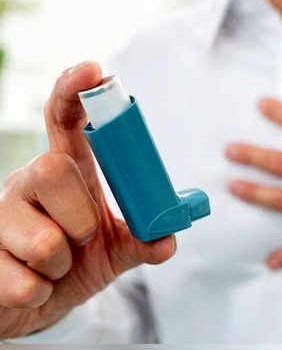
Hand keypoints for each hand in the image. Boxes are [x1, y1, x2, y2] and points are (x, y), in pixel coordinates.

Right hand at [0, 61, 175, 338]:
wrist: (38, 300)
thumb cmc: (77, 263)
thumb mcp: (115, 249)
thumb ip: (142, 240)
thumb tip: (168, 238)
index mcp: (65, 173)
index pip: (63, 120)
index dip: (74, 92)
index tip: (94, 71)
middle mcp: (26, 183)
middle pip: (51, 169)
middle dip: (81, 217)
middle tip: (83, 237)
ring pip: (43, 238)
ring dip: (63, 263)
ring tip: (57, 267)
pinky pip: (23, 282)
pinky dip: (41, 292)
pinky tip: (32, 287)